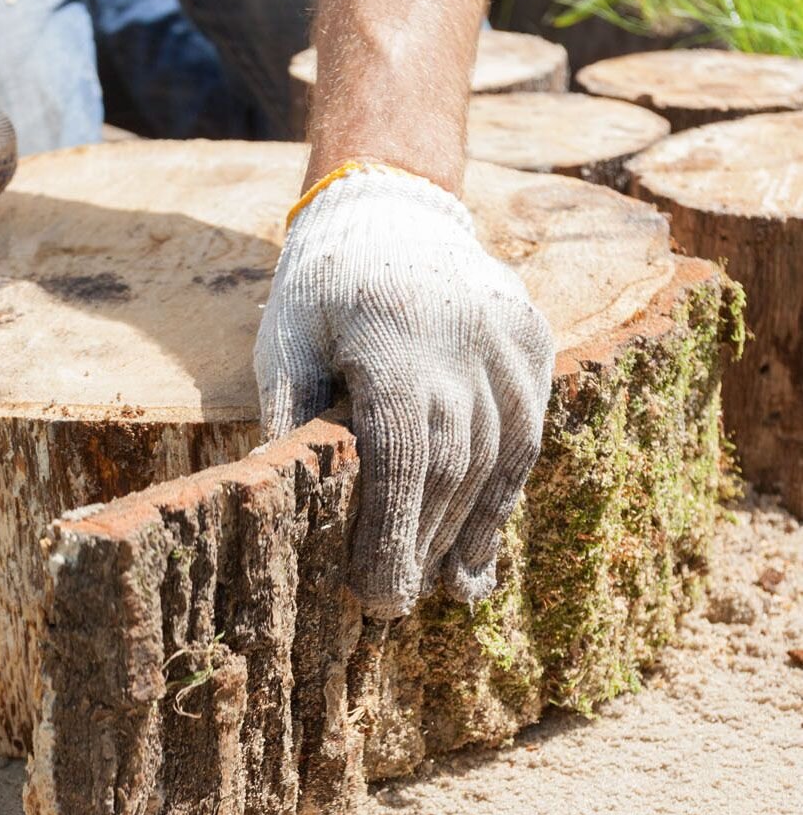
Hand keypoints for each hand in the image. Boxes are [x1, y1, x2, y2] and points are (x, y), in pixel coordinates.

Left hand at [254, 164, 554, 618]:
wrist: (392, 209)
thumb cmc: (320, 289)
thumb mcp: (283, 343)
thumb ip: (288, 418)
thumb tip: (281, 506)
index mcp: (392, 336)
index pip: (402, 456)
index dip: (392, 534)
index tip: (376, 596)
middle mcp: (463, 339)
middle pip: (452, 467)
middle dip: (423, 545)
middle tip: (395, 604)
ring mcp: (508, 340)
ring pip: (499, 457)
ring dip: (469, 530)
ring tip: (447, 587)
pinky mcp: (534, 344)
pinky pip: (529, 433)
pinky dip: (506, 494)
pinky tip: (483, 542)